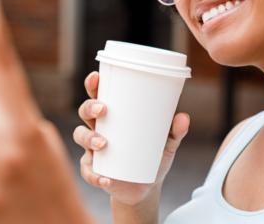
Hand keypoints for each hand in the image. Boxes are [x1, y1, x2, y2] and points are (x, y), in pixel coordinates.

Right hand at [73, 71, 189, 205]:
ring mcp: (93, 150)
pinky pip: (88, 172)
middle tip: (103, 109)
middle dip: (90, 108)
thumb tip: (183, 117)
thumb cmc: (152, 156)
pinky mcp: (94, 171)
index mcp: (113, 116)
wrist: (147, 187)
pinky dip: (95, 175)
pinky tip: (106, 179)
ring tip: (103, 144)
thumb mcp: (166, 143)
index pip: (99, 95)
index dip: (93, 85)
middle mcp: (99, 129)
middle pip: (85, 112)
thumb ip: (175, 132)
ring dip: (89, 138)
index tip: (96, 77)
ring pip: (80, 136)